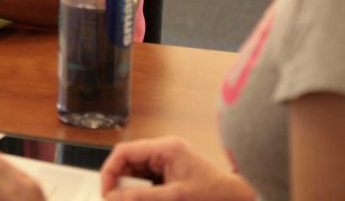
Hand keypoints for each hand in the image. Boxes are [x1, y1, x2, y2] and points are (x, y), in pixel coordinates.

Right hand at [100, 137, 255, 200]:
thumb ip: (142, 197)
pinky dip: (143, 193)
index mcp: (165, 148)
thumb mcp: (175, 197)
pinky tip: (147, 199)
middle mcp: (164, 150)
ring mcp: (168, 161)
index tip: (106, 193)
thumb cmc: (214, 195)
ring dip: (132, 190)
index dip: (110, 171)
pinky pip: (148, 181)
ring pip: (137, 173)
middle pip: (129, 163)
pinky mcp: (172, 173)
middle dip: (121, 184)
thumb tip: (114, 197)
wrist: (238, 199)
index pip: (124, 152)